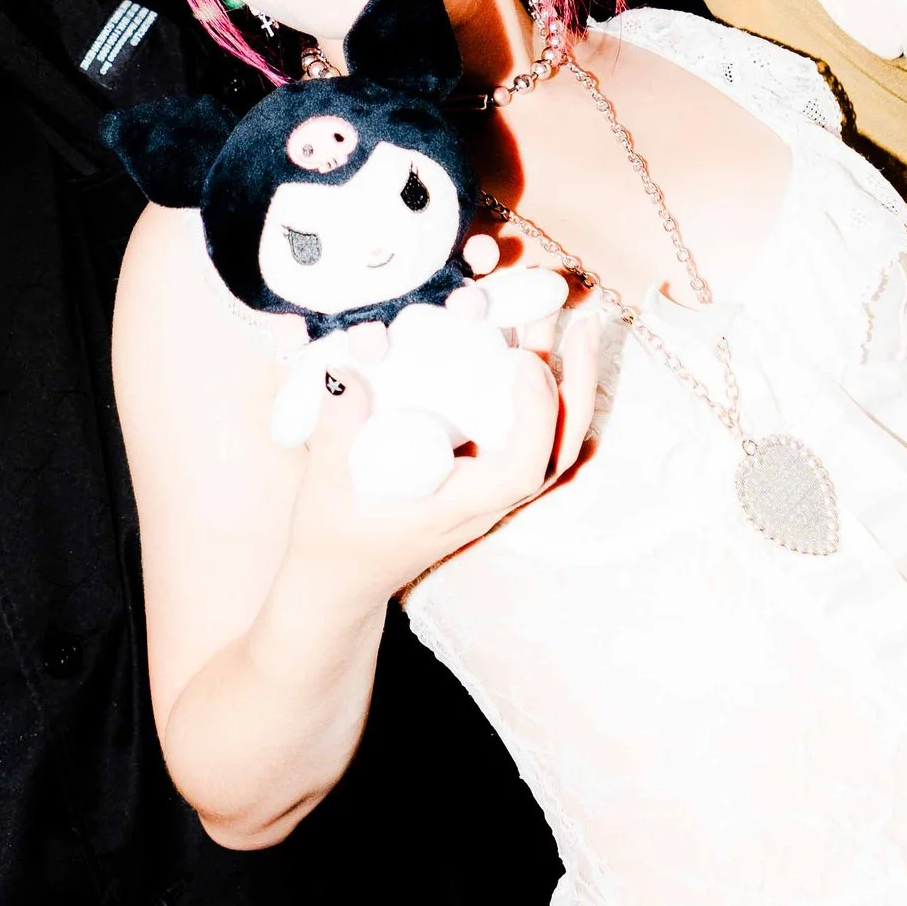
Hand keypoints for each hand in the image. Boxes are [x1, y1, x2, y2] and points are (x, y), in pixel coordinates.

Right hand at [292, 304, 602, 599]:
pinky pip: (531, 439)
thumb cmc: (335, 540)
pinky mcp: (483, 478)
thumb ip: (335, 431)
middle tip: (582, 325)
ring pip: (552, 445)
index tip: (523, 362)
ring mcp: (490, 493)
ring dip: (568, 385)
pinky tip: (539, 353)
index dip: (534, 417)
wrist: (344, 580)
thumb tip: (345, 371)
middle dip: (577, 389)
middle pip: (557, 454)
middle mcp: (485, 503)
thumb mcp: (324, 489)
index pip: (519, 473)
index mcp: (454, 510)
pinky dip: (545, 397)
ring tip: (570, 325)